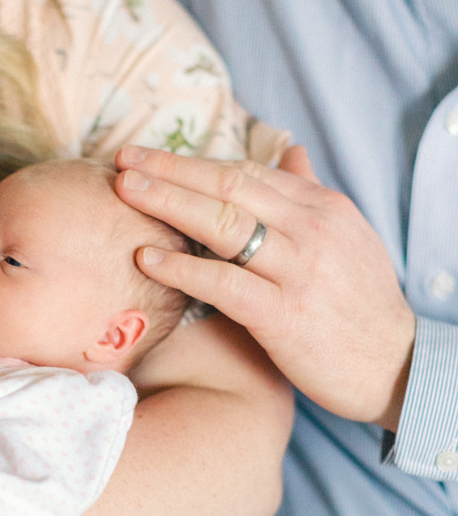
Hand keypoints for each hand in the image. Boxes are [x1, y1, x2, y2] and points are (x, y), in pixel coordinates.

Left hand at [115, 143, 415, 428]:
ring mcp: (299, 272)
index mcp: (322, 208)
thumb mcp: (347, 236)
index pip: (246, 171)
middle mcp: (311, 231)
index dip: (191, 161)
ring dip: (168, 203)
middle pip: (228, 186)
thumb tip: (290, 149)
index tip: (148, 155)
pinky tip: (146, 258)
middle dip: (170, 169)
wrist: (393, 366)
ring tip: (125, 192)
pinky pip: (224, 284)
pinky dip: (182, 268)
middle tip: (122, 160)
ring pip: (223, 224)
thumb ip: (310, 192)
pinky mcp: (285, 316)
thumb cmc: (361, 303)